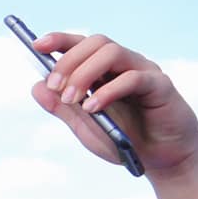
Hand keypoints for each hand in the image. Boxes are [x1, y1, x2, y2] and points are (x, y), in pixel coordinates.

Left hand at [28, 32, 197, 177]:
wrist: (159, 158)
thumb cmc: (123, 138)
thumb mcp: (85, 125)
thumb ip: (62, 107)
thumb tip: (37, 86)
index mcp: (104, 70)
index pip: (82, 44)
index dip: (60, 40)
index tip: (37, 45)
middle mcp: (124, 64)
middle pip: (96, 43)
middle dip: (68, 62)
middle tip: (54, 87)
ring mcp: (143, 71)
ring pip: (112, 52)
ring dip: (84, 74)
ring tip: (71, 100)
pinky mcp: (160, 85)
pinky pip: (133, 78)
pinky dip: (108, 91)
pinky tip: (92, 108)